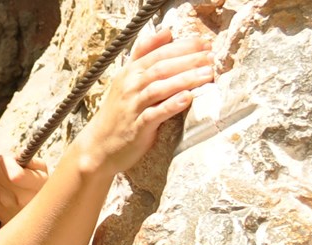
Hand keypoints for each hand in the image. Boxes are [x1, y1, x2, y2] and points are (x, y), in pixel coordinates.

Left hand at [0, 155, 48, 222]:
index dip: (9, 160)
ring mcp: (2, 203)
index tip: (14, 159)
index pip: (13, 174)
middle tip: (9, 163)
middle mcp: (16, 198)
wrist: (34, 216)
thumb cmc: (40, 189)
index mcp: (33, 188)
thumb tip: (12, 158)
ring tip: (7, 174)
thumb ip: (31, 161)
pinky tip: (2, 182)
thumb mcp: (43, 172)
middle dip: (1, 160)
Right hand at [76, 26, 215, 176]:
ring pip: (159, 88)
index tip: (204, 44)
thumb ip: (145, 54)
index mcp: (130, 73)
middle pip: (161, 68)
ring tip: (208, 74)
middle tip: (212, 57)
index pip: (158, 54)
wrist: (99, 146)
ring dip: (185, 79)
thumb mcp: (127, 78)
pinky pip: (155, 114)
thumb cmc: (119, 112)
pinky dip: (171, 105)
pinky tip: (187, 98)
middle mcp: (130, 87)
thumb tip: (166, 32)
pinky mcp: (137, 127)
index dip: (182, 47)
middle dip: (188, 60)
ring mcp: (133, 107)